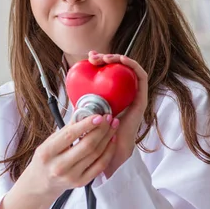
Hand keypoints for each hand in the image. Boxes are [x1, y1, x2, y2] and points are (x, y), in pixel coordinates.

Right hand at [23, 112, 118, 203]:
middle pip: (87, 145)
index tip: (98, 116)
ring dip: (107, 138)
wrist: (41, 183)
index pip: (70, 135)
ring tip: (112, 126)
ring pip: (96, 154)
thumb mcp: (49, 142)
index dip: (86, 124)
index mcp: (47, 153)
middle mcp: (59, 166)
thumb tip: (82, 112)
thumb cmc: (45, 160)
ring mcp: (71, 176)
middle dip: (101, 129)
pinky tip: (111, 141)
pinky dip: (108, 152)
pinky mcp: (81, 182)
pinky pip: (100, 166)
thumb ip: (66, 129)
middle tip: (108, 118)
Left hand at [87, 51, 147, 176]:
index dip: (100, 62)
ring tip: (104, 57)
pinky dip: (132, 66)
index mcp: (112, 95)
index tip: (87, 59)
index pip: (109, 73)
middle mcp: (124, 93)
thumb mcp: (85, 115)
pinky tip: (121, 59)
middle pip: (118, 69)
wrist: (109, 151)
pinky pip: (141, 78)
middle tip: (93, 57)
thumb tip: (69, 96)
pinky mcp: (141, 99)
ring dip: (118, 58)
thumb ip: (80, 107)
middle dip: (106, 58)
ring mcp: (134, 95)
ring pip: (129, 70)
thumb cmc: (96, 135)